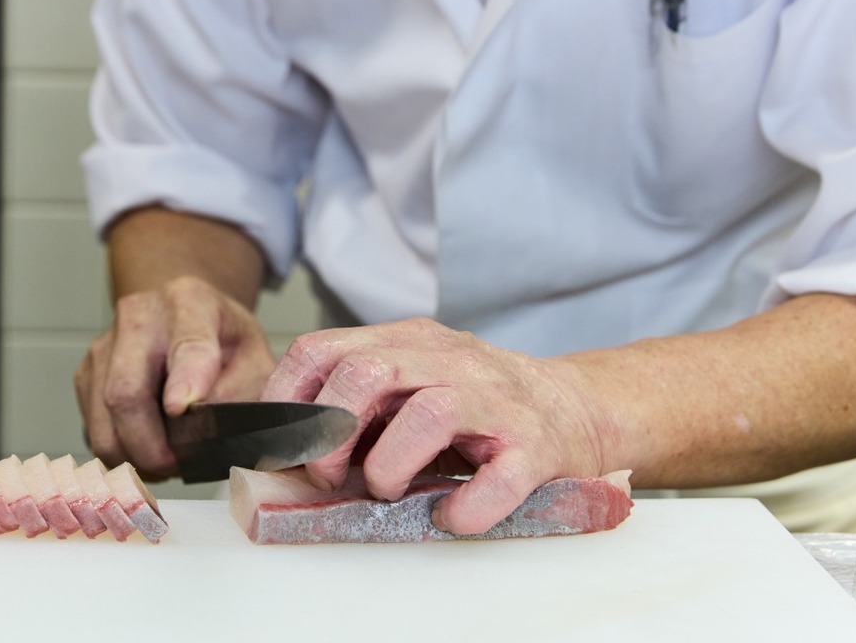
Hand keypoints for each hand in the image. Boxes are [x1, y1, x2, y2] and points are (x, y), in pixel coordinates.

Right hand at [74, 276, 276, 478]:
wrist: (186, 318)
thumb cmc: (224, 344)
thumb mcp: (254, 361)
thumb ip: (241, 394)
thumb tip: (204, 432)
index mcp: (192, 302)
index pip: (188, 343)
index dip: (185, 378)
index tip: (181, 407)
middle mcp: (139, 316)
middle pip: (126, 391)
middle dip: (150, 444)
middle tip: (177, 466)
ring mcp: (105, 344)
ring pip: (103, 419)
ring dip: (134, 454)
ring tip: (165, 460)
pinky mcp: (85, 373)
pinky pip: (93, 428)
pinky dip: (120, 451)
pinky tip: (147, 446)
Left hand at [261, 318, 616, 534]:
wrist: (574, 408)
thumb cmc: (476, 405)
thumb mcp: (410, 382)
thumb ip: (359, 399)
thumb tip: (292, 445)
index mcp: (408, 342)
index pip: (323, 348)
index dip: (287, 398)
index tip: (281, 444)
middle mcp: (450, 361)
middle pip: (368, 371)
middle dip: (332, 430)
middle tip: (330, 475)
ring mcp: (495, 401)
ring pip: (430, 414)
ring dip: (390, 466)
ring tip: (388, 491)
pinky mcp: (535, 447)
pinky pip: (497, 479)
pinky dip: (465, 508)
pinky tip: (449, 515)